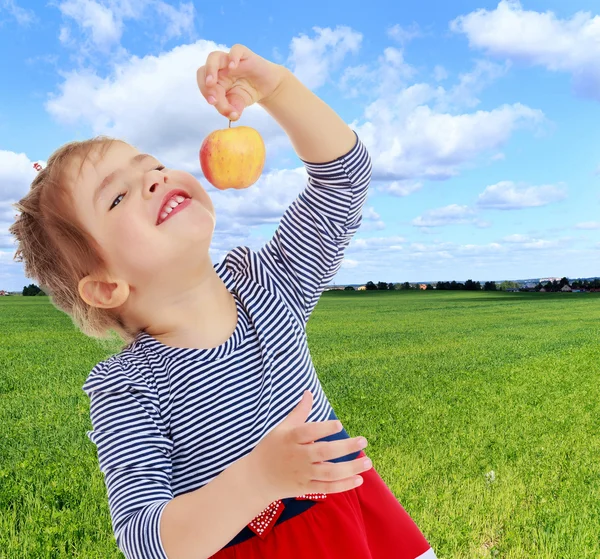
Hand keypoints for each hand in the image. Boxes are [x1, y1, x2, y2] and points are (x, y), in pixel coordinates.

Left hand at [196, 43, 287, 121]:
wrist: (266, 86)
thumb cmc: (248, 92)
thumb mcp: (238, 104)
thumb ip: (232, 110)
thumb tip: (232, 116)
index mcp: (214, 81)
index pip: (205, 85)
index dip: (206, 94)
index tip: (213, 103)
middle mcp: (219, 69)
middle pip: (203, 71)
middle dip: (204, 85)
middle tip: (213, 98)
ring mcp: (230, 60)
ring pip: (213, 57)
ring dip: (210, 70)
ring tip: (212, 83)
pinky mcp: (244, 54)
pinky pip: (236, 50)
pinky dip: (232, 57)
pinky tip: (233, 67)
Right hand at [246, 391, 371, 502]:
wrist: (257, 478)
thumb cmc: (271, 448)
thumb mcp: (282, 428)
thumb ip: (299, 412)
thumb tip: (309, 392)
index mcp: (291, 438)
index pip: (309, 432)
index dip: (324, 428)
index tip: (340, 424)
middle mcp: (298, 456)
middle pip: (323, 452)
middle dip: (345, 447)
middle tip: (363, 441)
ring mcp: (302, 474)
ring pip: (329, 473)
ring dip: (350, 468)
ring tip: (368, 462)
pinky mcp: (306, 488)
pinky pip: (327, 488)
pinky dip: (343, 486)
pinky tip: (359, 479)